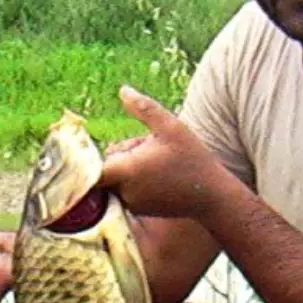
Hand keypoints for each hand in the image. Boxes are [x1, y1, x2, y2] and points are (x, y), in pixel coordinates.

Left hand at [101, 87, 215, 217]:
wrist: (211, 195)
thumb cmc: (192, 159)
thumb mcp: (170, 126)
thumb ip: (144, 108)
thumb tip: (123, 90)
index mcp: (127, 170)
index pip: (91, 166)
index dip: (92, 155)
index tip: (104, 144)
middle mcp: (124, 191)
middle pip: (105, 169)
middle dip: (119, 155)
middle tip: (143, 145)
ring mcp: (131, 204)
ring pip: (115, 181)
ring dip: (126, 168)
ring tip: (153, 159)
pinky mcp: (138, 211)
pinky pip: (125, 192)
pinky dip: (134, 182)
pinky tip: (156, 174)